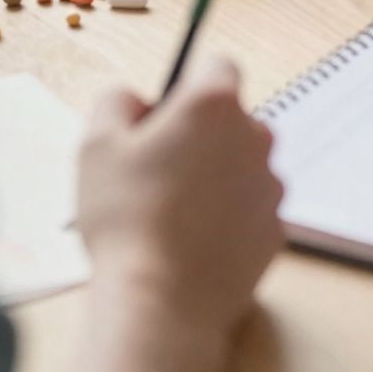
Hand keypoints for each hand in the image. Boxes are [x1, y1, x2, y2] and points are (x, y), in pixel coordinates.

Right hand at [77, 56, 283, 340]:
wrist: (160, 304)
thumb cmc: (125, 219)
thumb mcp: (96, 145)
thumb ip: (116, 102)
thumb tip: (137, 100)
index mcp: (215, 105)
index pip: (217, 67)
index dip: (186, 88)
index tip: (163, 118)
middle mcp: (255, 136)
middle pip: (231, 120)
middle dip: (201, 137)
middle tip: (158, 173)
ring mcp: (271, 186)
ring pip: (242, 166)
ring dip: (216, 179)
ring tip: (172, 216)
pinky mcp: (276, 231)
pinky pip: (250, 210)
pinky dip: (228, 220)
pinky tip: (192, 244)